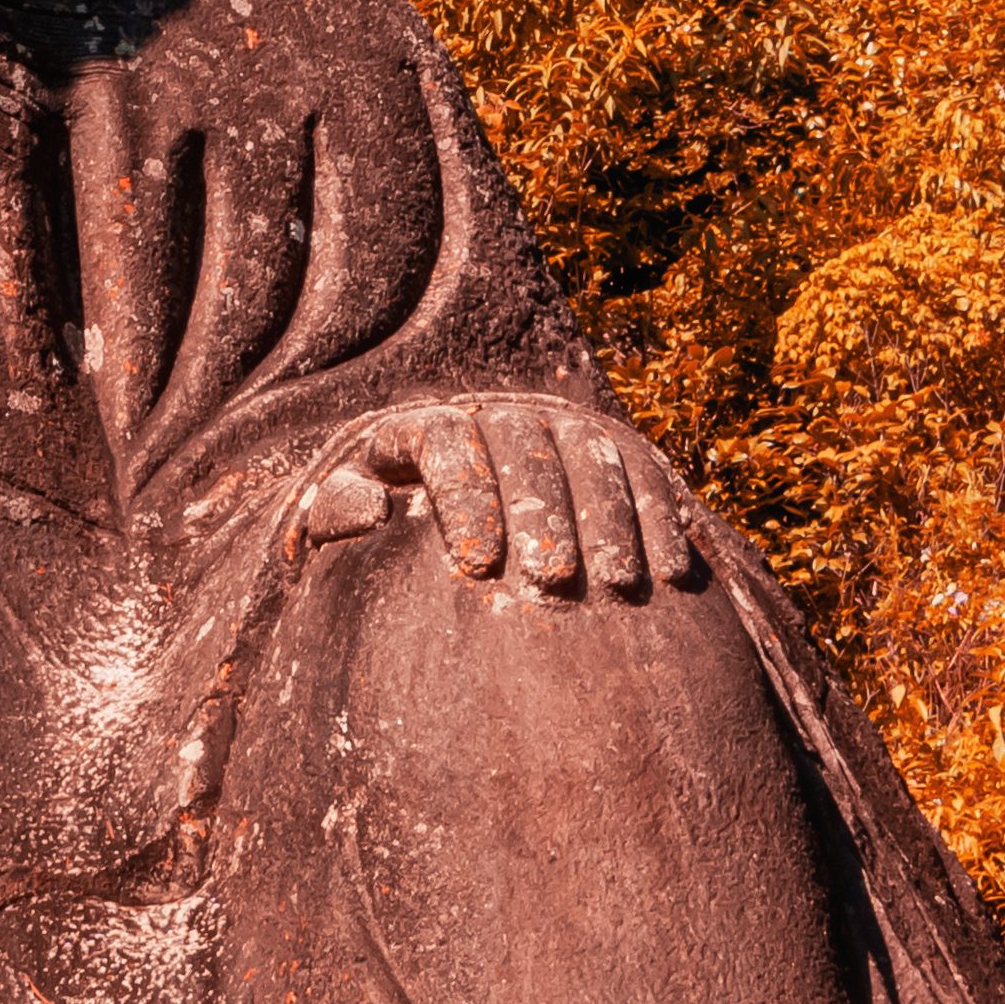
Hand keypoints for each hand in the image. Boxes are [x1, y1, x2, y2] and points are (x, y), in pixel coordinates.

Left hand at [296, 394, 708, 596]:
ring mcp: (559, 429)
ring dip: (609, 519)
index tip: (475, 562)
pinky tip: (668, 574)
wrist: (445, 549)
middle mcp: (495, 417)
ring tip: (615, 586)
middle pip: (525, 446)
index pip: (444, 437)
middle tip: (550, 581)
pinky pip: (644, 473)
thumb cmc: (379, 547)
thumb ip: (335, 513)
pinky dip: (658, 518)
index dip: (463, 494)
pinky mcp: (614, 453)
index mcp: (423, 427)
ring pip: (591, 457)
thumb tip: (370, 507)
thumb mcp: (339, 527)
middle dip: (542, 513)